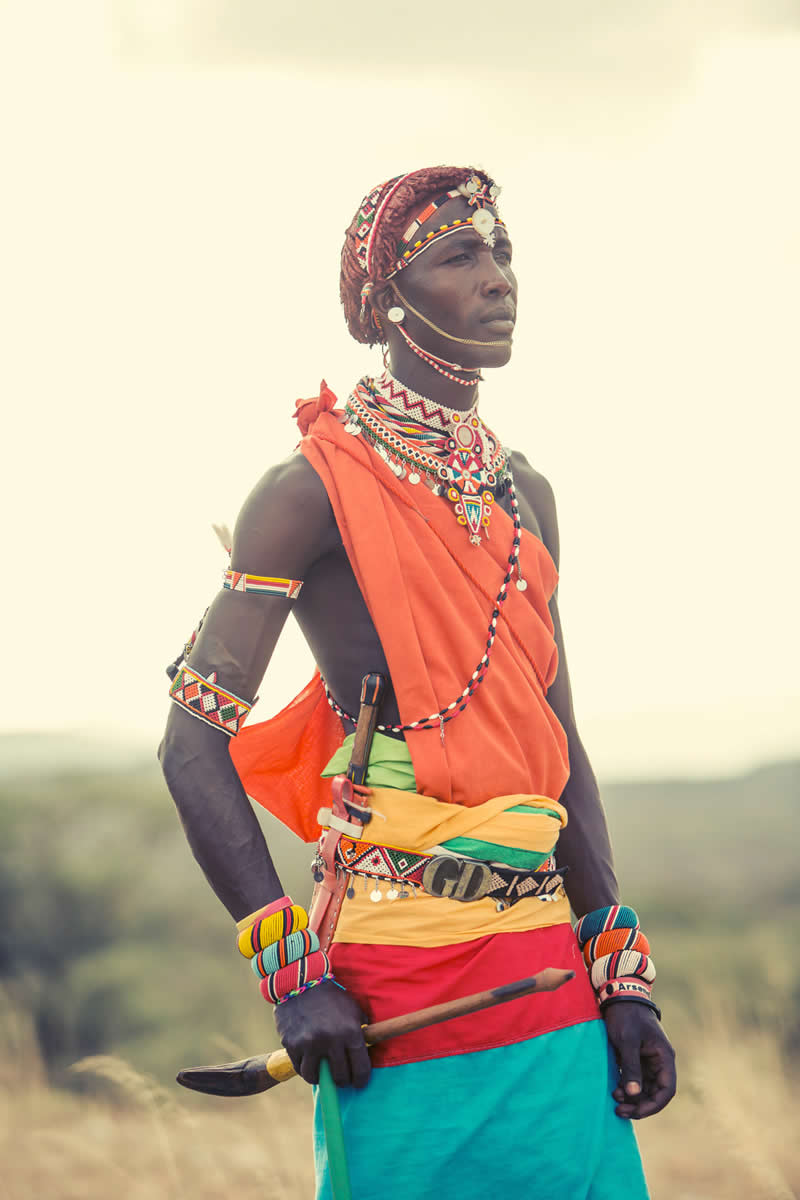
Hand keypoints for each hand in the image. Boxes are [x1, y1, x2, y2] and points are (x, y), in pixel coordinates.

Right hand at [274, 979, 370, 1088]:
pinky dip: (305, 1067)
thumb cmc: (332, 998)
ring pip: (316, 1077)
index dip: (361, 1081)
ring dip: (320, 1077)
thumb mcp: (354, 1011)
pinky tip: (309, 1060)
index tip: (358, 1083)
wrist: (301, 982)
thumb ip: (362, 1033)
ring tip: (322, 1070)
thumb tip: (368, 1056)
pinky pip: (299, 1068)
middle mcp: (331, 1040)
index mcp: (350, 1032)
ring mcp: (309, 1044)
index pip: (360, 1069)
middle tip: (341, 1077)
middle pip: (340, 1078)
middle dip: (342, 1080)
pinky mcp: (292, 1044)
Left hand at [603, 1001, 676, 1118]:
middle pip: (655, 1092)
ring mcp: (648, 1061)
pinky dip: (627, 1088)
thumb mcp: (627, 1041)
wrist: (619, 996)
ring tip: (615, 1099)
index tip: (636, 1112)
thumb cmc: (626, 1016)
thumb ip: (631, 1067)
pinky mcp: (637, 1059)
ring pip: (645, 1088)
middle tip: (619, 1110)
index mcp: (664, 1057)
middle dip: (639, 1104)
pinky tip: (615, 1090)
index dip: (654, 1105)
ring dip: (632, 1098)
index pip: (667, 1089)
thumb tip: (634, 1095)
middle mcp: (659, 1061)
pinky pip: (636, 1080)